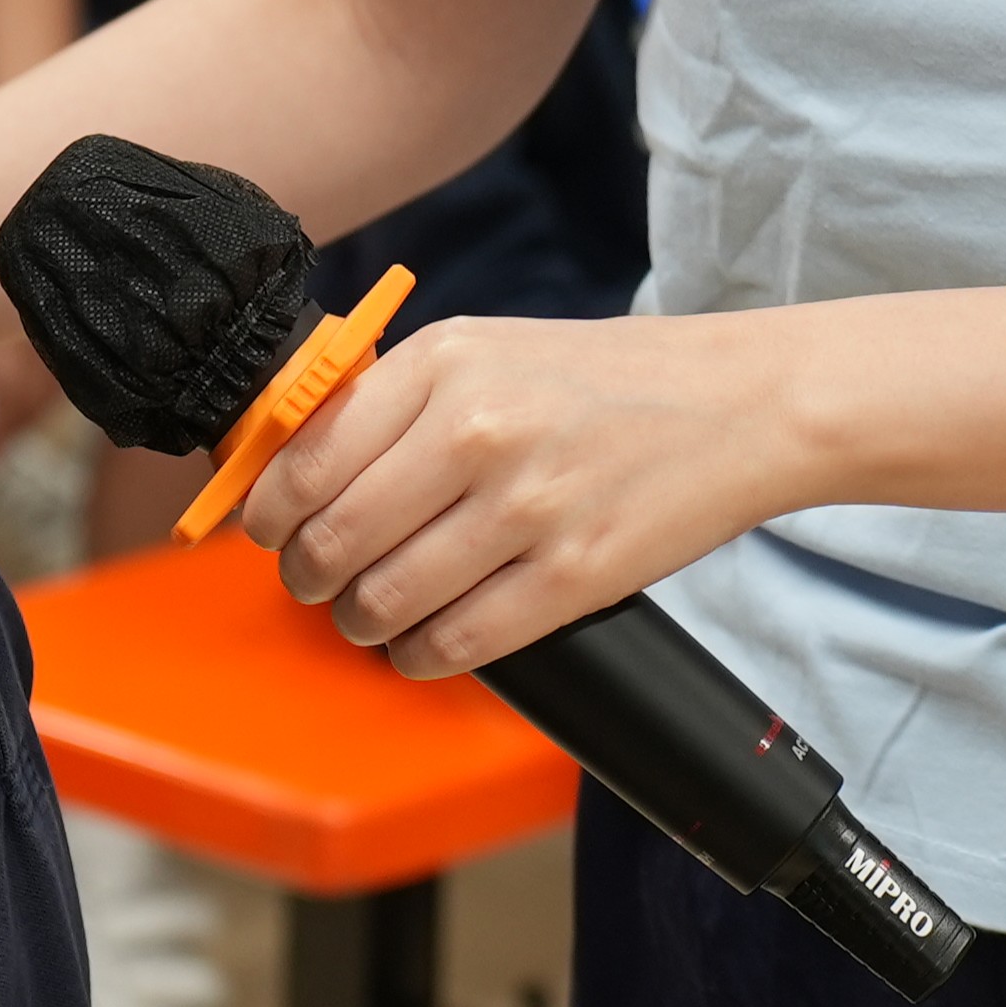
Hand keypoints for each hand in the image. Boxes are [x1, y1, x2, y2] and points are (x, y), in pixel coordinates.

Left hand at [245, 307, 805, 678]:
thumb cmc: (602, 380)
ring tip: (376, 613)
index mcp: (443, 364)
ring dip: (363, 624)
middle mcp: (476, 429)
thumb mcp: (486, 349)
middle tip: (321, 583)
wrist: (737, 403)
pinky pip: (454, 644)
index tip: (271, 534)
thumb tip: (290, 470)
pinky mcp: (572, 576)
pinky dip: (421, 657)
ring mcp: (526, 507)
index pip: (305, 463)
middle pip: (333, 543)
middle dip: (310, 579)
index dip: (268, 518)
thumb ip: (393, 400)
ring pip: (384, 603)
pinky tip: (426, 642)